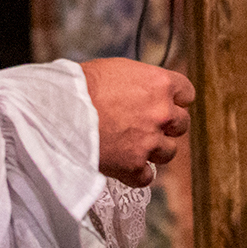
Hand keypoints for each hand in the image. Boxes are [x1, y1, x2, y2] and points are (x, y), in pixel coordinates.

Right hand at [81, 58, 194, 187]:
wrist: (60, 110)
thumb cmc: (82, 85)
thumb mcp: (118, 70)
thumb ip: (140, 82)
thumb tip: (143, 90)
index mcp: (160, 84)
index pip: (187, 93)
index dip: (175, 99)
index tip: (166, 103)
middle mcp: (161, 113)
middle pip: (181, 123)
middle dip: (167, 125)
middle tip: (147, 126)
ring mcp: (150, 141)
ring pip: (169, 152)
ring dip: (155, 150)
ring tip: (135, 147)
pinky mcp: (133, 166)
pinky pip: (146, 177)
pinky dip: (137, 174)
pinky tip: (125, 167)